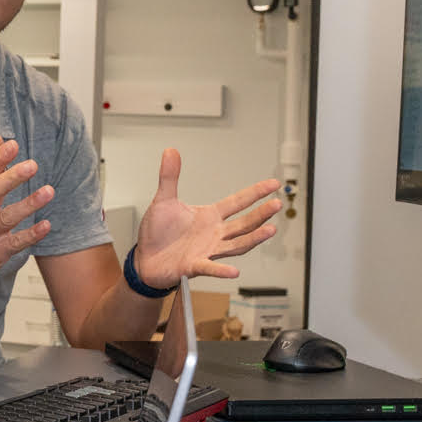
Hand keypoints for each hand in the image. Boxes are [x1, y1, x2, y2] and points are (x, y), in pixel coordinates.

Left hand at [131, 149, 281, 290]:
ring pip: (236, 244)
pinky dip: (221, 270)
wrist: (144, 259)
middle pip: (244, 223)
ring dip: (253, 238)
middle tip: (277, 204)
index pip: (238, 202)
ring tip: (270, 230)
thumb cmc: (157, 232)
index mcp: (210, 216)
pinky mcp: (194, 266)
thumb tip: (170, 150)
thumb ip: (169, 177)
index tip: (274, 184)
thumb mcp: (163, 200)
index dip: (256, 193)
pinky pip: (210, 267)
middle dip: (261, 214)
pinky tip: (234, 271)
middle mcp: (214, 233)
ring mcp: (207, 250)